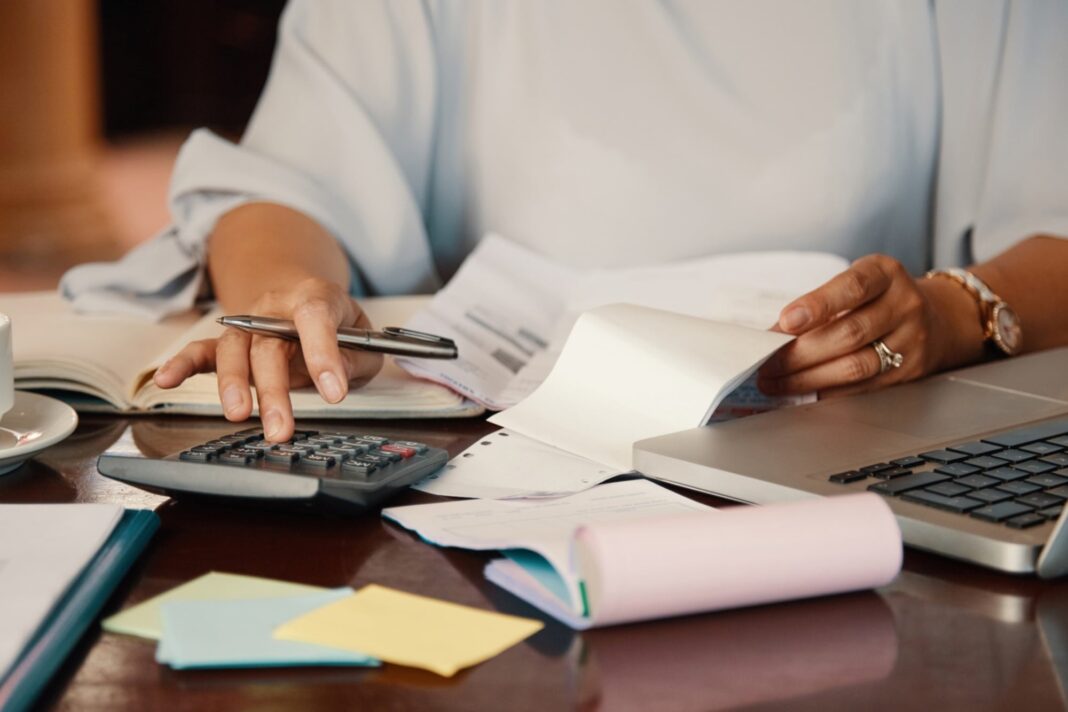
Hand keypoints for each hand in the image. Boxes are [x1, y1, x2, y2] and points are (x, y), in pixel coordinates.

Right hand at [153, 278, 382, 441]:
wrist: (308, 302)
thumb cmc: (340, 327)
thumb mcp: (364, 341)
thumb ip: (355, 358)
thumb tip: (336, 379)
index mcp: (315, 297)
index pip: (316, 318)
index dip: (324, 353)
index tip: (334, 393)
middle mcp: (275, 308)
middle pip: (268, 344)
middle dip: (275, 389)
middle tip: (281, 427)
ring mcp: (248, 324)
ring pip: (234, 351)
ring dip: (234, 385)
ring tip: (239, 416)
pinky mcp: (230, 342)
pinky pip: (201, 351)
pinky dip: (182, 364)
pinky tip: (166, 380)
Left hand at [757, 254, 966, 397]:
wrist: (938, 318)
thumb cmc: (879, 298)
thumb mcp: (854, 285)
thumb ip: (818, 304)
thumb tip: (773, 336)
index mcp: (886, 274)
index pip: (853, 287)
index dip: (818, 304)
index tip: (786, 320)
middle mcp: (904, 305)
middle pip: (849, 333)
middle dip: (800, 353)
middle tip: (766, 364)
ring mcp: (911, 340)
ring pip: (856, 366)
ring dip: (808, 378)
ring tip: (776, 382)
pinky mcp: (909, 372)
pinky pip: (863, 387)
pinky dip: (828, 392)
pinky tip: (803, 391)